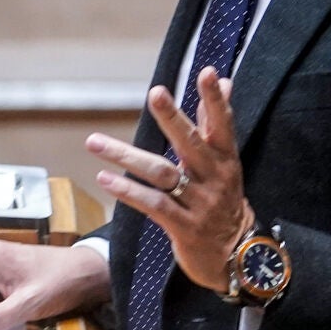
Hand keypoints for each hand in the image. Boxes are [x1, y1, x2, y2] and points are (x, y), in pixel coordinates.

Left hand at [87, 67, 253, 292]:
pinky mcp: (183, 227)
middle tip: (155, 92)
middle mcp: (214, 177)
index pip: (222, 124)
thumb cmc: (223, 200)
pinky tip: (104, 178)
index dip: (215, 100)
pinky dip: (128, 191)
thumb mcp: (225, 163)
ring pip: (161, 173)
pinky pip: (153, 205)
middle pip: (191, 143)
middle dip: (173, 118)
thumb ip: (215, 123)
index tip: (208, 73)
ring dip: (126, 156)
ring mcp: (199, 203)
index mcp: (225, 158)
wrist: (236, 256)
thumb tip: (223, 79)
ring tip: (94, 142)